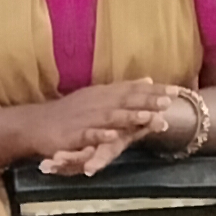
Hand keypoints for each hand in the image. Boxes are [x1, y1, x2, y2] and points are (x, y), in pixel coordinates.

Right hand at [15, 82, 177, 174]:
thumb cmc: (71, 112)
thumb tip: (149, 79)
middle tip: (169, 100)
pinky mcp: (73, 135)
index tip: (178, 90)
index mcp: (105, 95)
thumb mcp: (100, 97)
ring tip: (148, 115)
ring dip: (130, 116)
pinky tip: (111, 136)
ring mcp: (86, 119)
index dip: (155, 91)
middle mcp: (97, 104)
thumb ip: (125, 89)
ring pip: (110, 117)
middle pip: (125, 101)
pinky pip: (88, 135)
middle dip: (147, 100)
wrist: (37, 123)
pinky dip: (100, 135)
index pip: (134, 91)